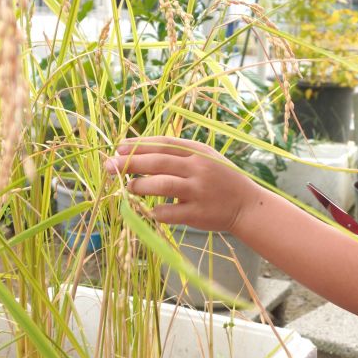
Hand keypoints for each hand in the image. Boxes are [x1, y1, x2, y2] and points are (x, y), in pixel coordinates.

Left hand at [104, 137, 258, 232]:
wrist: (247, 205)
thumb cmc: (221, 180)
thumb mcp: (206, 159)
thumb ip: (179, 154)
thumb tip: (139, 153)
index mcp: (199, 152)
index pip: (163, 143)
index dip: (138, 145)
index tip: (119, 147)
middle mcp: (198, 169)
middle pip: (157, 162)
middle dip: (129, 163)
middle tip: (109, 166)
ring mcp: (198, 191)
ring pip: (160, 185)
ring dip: (139, 186)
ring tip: (128, 187)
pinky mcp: (197, 214)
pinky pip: (168, 212)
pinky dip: (154, 211)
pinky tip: (149, 210)